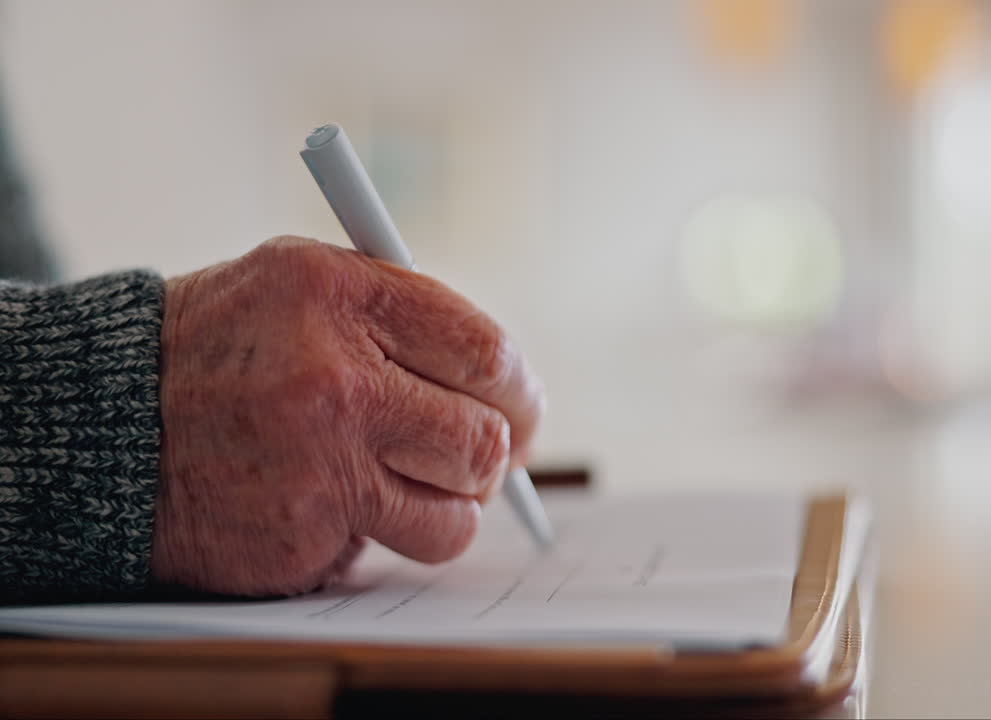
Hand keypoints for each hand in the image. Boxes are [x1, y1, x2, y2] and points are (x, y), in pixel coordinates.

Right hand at [150, 237, 543, 596]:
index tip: (521, 403)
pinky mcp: (301, 538)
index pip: (486, 351)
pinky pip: (389, 551)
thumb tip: (505, 377)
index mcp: (340, 297)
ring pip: (455, 517)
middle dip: (500, 454)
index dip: (519, 387)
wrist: (107, 422)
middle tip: (491, 454)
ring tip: (416, 481)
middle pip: (484, 441)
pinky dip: (382, 534)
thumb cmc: (223, 345)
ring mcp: (318, 469)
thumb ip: (402, 311)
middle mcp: (334, 382)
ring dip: (450, 506)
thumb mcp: (300, 281)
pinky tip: (341, 502)